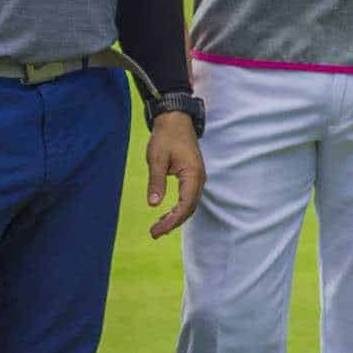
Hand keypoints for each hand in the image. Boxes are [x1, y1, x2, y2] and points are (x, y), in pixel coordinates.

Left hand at [145, 112, 202, 237]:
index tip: (157, 230)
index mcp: (193, 174)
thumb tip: (153, 204)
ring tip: (158, 228)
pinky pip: (188, 198)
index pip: (185, 205)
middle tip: (154, 233)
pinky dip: (178, 209)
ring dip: (176, 218)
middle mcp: (199, 178)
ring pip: (190, 205)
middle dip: (173, 223)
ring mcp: (197, 178)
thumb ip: (156, 182)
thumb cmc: (166, 136)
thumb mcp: (156, 158)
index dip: (172, 221)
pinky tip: (165, 214)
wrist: (176, 119)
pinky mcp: (193, 176)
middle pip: (189, 208)